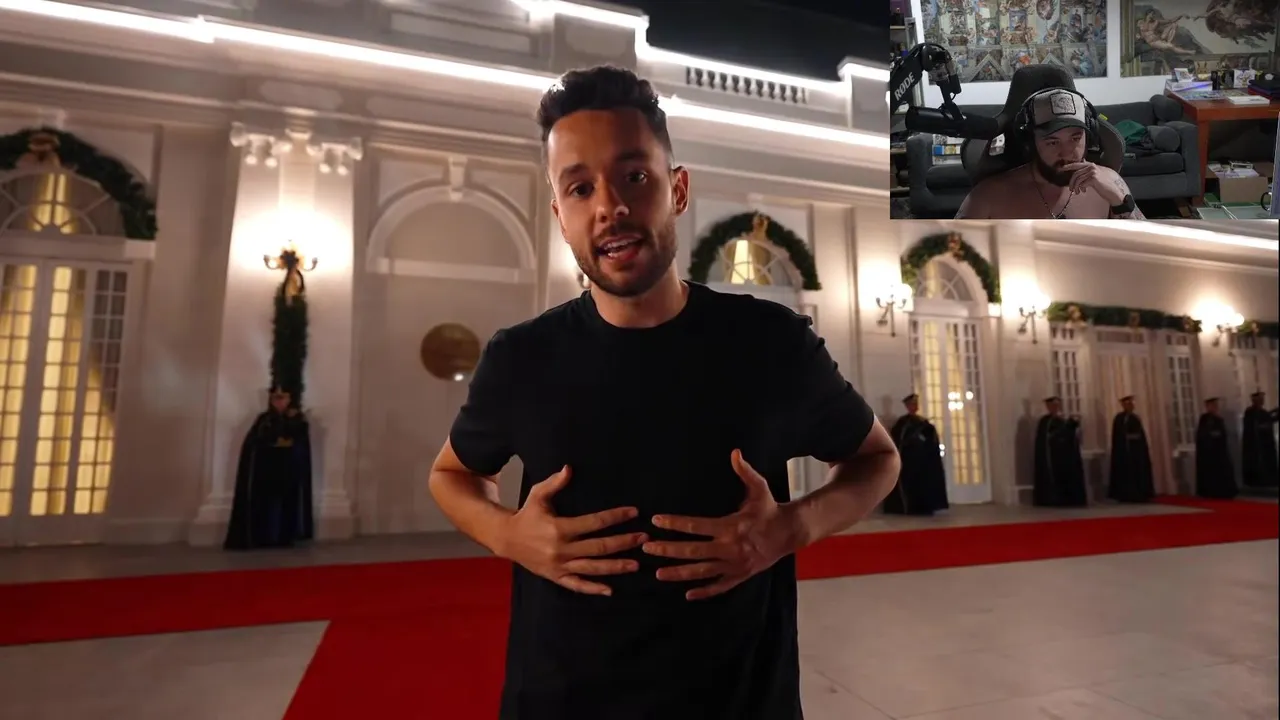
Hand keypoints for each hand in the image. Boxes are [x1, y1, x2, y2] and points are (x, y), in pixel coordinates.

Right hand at [498, 465, 647, 595]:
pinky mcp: (556, 577)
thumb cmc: (526, 514)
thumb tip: (569, 468)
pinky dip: (593, 588)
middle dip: (623, 542)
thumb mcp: (537, 495)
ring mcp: (560, 566)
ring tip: (636, 564)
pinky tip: (610, 590)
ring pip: (593, 568)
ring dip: (616, 567)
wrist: (506, 539)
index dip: (615, 517)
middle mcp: (561, 549)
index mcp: (559, 528)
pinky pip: (577, 585)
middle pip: (599, 547)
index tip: (633, 512)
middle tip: (644, 538)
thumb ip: (554, 483)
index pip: (594, 523)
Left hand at [641, 449, 797, 600]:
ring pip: (702, 572)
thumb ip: (745, 472)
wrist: (790, 533)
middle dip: (668, 550)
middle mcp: (730, 548)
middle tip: (647, 548)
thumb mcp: (760, 488)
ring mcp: (735, 565)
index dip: (675, 523)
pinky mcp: (741, 576)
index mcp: (731, 527)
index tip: (656, 520)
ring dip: (679, 573)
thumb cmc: (770, 509)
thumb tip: (735, 453)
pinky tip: (688, 594)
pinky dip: (704, 592)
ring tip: (658, 574)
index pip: (696, 526)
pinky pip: (720, 586)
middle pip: (693, 551)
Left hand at [1060, 162, 1126, 204]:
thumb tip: (1083, 162)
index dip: (1069, 166)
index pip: (1078, 164)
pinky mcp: (1093, 178)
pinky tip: (1083, 192)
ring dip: (1075, 187)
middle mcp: (1093, 166)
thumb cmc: (1108, 184)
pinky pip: (1081, 184)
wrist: (1115, 191)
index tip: (1061, 168)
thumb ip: (1090, 170)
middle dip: (1071, 181)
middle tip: (1071, 189)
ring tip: (1077, 192)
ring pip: (1077, 179)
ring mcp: (1093, 171)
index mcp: (1093, 165)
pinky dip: (1080, 189)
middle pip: (1076, 173)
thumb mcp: (1099, 175)